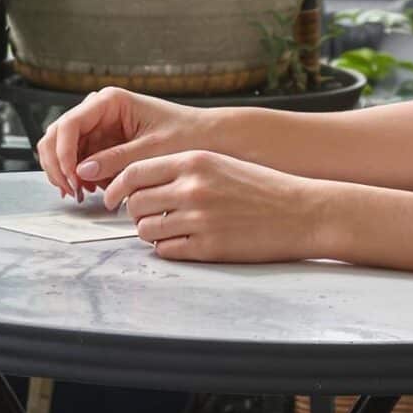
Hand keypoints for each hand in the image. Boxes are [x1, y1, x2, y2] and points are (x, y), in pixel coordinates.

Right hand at [35, 86, 199, 200]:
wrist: (208, 138)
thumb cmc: (187, 135)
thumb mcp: (151, 150)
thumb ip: (116, 159)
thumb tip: (81, 172)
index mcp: (110, 101)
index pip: (69, 124)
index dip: (63, 153)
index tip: (71, 178)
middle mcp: (99, 110)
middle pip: (58, 135)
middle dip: (59, 165)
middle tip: (71, 191)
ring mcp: (99, 127)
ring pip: (64, 149)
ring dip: (69, 173)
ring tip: (86, 193)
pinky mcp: (104, 143)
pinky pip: (80, 160)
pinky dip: (82, 176)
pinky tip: (96, 189)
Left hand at [103, 150, 334, 263]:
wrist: (302, 211)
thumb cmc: (263, 188)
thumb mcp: (221, 164)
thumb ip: (183, 170)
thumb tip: (143, 184)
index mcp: (194, 162)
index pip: (134, 172)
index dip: (116, 187)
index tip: (111, 197)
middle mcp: (193, 188)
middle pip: (135, 203)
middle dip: (135, 213)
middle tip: (147, 217)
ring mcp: (199, 219)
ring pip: (146, 230)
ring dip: (150, 233)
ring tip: (168, 231)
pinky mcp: (208, 247)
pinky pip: (166, 251)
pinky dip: (168, 249)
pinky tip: (185, 243)